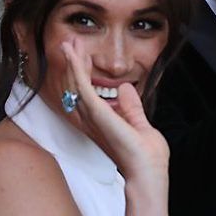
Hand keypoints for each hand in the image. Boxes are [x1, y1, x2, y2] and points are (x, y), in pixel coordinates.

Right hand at [60, 39, 168, 179]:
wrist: (148, 173)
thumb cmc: (146, 157)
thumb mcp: (139, 124)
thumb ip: (131, 106)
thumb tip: (125, 88)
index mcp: (101, 122)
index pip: (86, 92)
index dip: (82, 72)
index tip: (83, 53)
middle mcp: (91, 119)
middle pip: (76, 86)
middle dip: (73, 63)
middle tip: (70, 42)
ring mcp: (92, 117)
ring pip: (75, 83)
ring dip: (72, 61)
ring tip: (68, 42)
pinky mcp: (97, 113)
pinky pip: (82, 86)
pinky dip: (77, 68)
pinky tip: (74, 54)